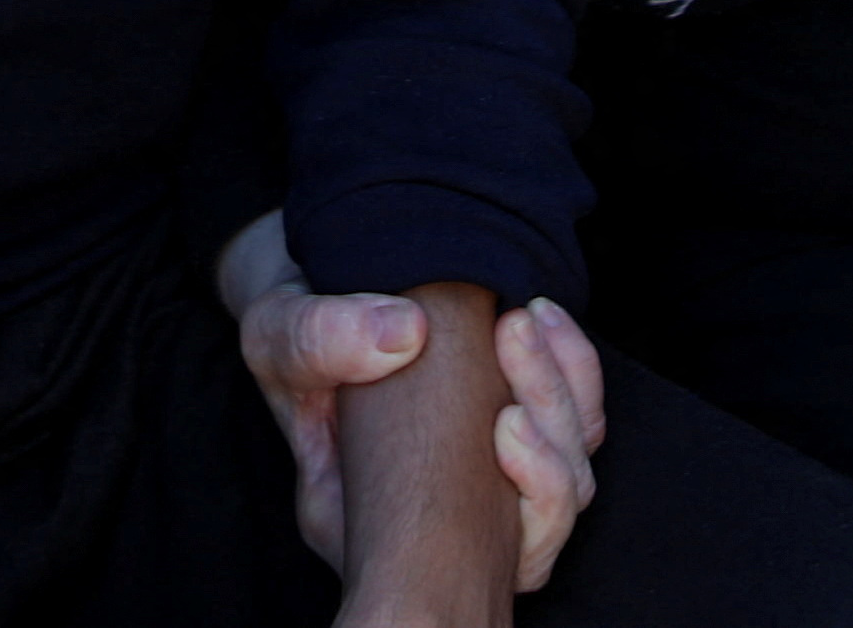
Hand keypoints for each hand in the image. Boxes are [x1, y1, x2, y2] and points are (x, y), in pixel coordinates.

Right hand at [224, 211, 604, 591]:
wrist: (309, 292)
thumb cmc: (290, 329)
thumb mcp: (276, 331)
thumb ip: (318, 340)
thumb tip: (404, 335)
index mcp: (381, 526)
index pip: (480, 558)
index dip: (528, 502)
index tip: (508, 424)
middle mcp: (445, 514)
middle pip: (542, 518)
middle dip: (549, 429)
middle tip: (511, 333)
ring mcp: (486, 473)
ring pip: (570, 471)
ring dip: (562, 390)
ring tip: (522, 317)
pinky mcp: (514, 420)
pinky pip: (576, 417)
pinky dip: (573, 367)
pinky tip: (542, 314)